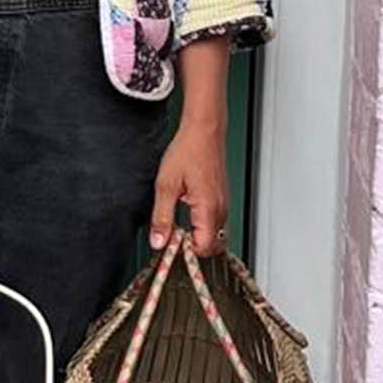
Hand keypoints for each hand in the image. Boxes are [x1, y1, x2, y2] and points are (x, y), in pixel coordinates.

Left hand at [149, 116, 228, 256]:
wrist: (203, 131)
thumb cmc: (188, 152)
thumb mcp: (166, 186)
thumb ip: (162, 217)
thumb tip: (158, 241)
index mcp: (208, 208)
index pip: (204, 247)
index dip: (186, 250)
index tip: (170, 244)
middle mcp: (220, 209)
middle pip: (213, 245)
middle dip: (193, 247)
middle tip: (173, 236)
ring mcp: (223, 204)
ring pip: (215, 235)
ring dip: (197, 236)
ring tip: (177, 224)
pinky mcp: (221, 198)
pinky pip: (216, 222)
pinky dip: (202, 225)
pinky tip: (187, 214)